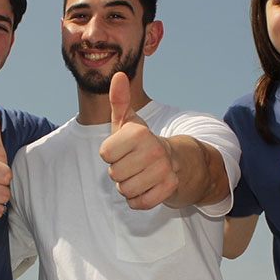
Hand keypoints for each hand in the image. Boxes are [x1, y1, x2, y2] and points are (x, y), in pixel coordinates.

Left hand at [98, 72, 178, 208]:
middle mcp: (154, 150)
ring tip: (139, 174)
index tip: (123, 149)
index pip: (105, 154)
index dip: (110, 154)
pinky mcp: (170, 188)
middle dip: (119, 172)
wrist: (175, 159)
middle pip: (114, 174)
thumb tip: (118, 75)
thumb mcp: (128, 121)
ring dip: (128, 187)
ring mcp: (164, 170)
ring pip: (125, 190)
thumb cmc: (141, 141)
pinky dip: (138, 200)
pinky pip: (140, 203)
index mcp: (139, 133)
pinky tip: (146, 188)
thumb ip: (118, 100)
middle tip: (132, 163)